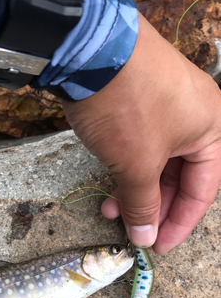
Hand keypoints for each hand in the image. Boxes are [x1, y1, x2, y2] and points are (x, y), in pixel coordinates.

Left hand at [62, 12, 220, 253]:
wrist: (88, 51)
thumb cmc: (127, 108)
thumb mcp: (137, 164)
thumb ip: (143, 205)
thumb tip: (144, 237)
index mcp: (209, 130)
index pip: (202, 190)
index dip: (180, 223)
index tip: (158, 246)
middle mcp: (192, 118)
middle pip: (177, 178)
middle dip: (151, 207)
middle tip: (131, 231)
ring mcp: (163, 109)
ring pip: (153, 164)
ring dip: (133, 191)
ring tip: (110, 211)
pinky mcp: (136, 105)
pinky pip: (137, 147)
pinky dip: (123, 170)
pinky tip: (107, 190)